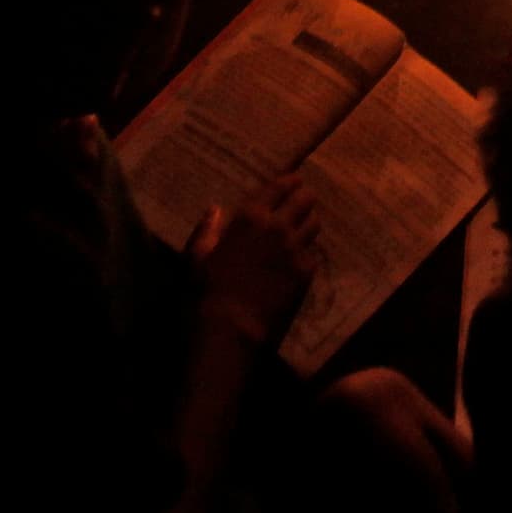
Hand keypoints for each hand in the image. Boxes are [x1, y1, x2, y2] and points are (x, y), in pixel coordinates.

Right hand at [192, 174, 319, 344]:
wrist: (233, 330)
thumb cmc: (207, 292)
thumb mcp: (196, 258)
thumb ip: (207, 230)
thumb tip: (215, 209)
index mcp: (250, 217)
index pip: (281, 185)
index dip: (289, 182)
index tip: (292, 182)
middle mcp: (278, 226)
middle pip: (306, 199)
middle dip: (303, 199)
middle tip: (300, 205)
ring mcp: (296, 249)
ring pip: (315, 224)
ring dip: (308, 224)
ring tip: (301, 231)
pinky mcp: (307, 272)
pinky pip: (314, 254)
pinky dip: (306, 255)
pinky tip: (297, 264)